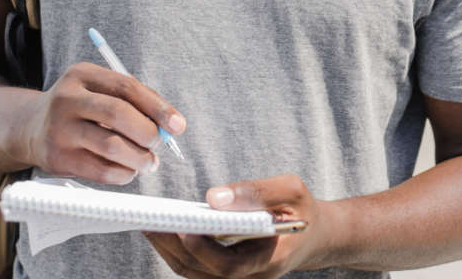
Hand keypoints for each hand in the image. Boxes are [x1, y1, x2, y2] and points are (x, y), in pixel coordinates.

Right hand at [17, 62, 185, 183]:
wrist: (30, 127)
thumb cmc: (81, 108)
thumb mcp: (99, 90)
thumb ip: (135, 100)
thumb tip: (171, 125)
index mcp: (82, 74)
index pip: (127, 87)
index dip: (158, 107)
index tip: (178, 125)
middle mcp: (66, 99)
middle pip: (119, 114)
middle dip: (148, 133)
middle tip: (159, 144)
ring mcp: (59, 130)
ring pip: (112, 146)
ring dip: (140, 157)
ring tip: (149, 161)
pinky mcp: (57, 158)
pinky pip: (100, 170)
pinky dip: (124, 173)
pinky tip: (129, 170)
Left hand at [145, 174, 338, 277]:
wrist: (313, 234)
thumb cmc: (301, 208)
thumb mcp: (291, 190)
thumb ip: (256, 191)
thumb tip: (213, 198)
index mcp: (271, 259)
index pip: (228, 265)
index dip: (202, 249)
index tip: (182, 226)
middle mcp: (251, 277)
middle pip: (202, 271)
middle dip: (172, 247)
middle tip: (150, 220)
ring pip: (194, 273)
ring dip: (168, 250)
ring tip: (148, 223)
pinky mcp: (226, 274)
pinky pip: (195, 268)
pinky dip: (176, 250)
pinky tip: (163, 230)